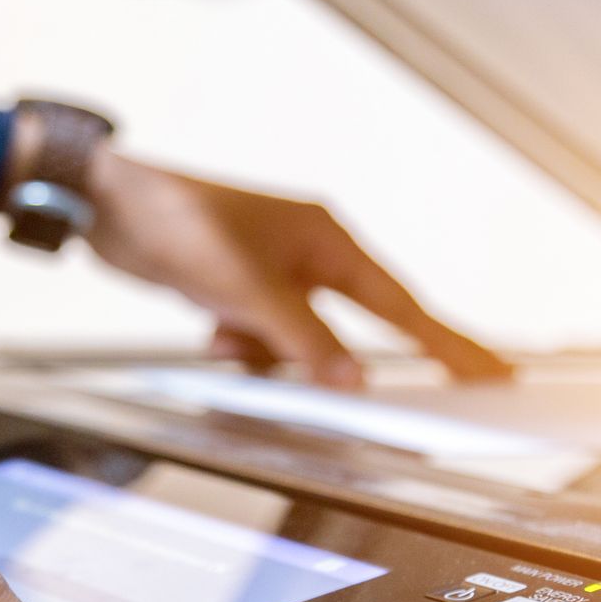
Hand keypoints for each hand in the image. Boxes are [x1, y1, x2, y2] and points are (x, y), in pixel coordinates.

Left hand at [84, 152, 512, 387]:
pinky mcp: (241, 290)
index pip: (401, 304)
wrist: (108, 206)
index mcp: (326, 240)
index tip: (492, 369)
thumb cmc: (176, 220)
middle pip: (359, 325)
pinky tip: (209, 329)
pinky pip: (260, 338)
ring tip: (229, 330)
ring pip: (299, 341)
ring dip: (269, 351)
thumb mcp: (244, 291)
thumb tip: (353, 382)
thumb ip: (303, 341)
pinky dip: (238, 344)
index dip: (449, 342)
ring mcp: (276, 273)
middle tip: (431, 395)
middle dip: (355, 361)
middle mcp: (309, 254)